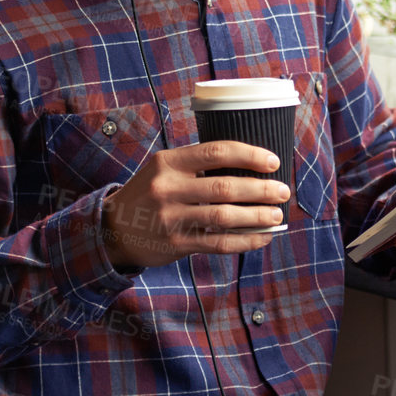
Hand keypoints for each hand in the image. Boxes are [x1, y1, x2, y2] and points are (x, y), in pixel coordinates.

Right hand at [102, 140, 289, 269]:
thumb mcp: (164, 168)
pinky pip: (217, 243)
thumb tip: (249, 165)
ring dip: (256, 217)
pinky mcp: (174, 244)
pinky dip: (244, 241)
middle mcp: (168, 187)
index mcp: (169, 161)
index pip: (217, 152)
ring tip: (276, 216)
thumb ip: (196, 164)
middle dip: (261, 190)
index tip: (274, 162)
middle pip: (225, 186)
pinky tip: (261, 238)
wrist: (112, 229)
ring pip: (223, 217)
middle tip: (283, 191)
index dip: (249, 155)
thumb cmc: (149, 193)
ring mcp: (170, 217)